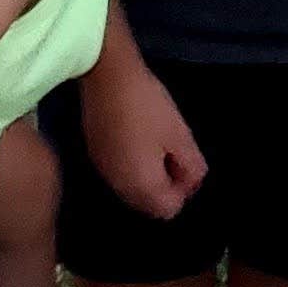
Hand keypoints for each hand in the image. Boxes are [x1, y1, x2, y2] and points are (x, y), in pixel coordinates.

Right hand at [83, 58, 206, 219]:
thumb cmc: (148, 106)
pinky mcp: (95, 156)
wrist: (106, 76)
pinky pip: (120, 175)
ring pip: (133, 190)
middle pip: (149, 204)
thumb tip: (192, 183)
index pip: (168, 209)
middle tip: (174, 152)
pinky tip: (137, 138)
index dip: (183, 189)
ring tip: (157, 143)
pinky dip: (133, 167)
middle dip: (166, 186)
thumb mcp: (180, 135)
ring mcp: (104, 171)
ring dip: (149, 177)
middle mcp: (119, 186)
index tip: (186, 161)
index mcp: (141, 185)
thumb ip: (191, 166)